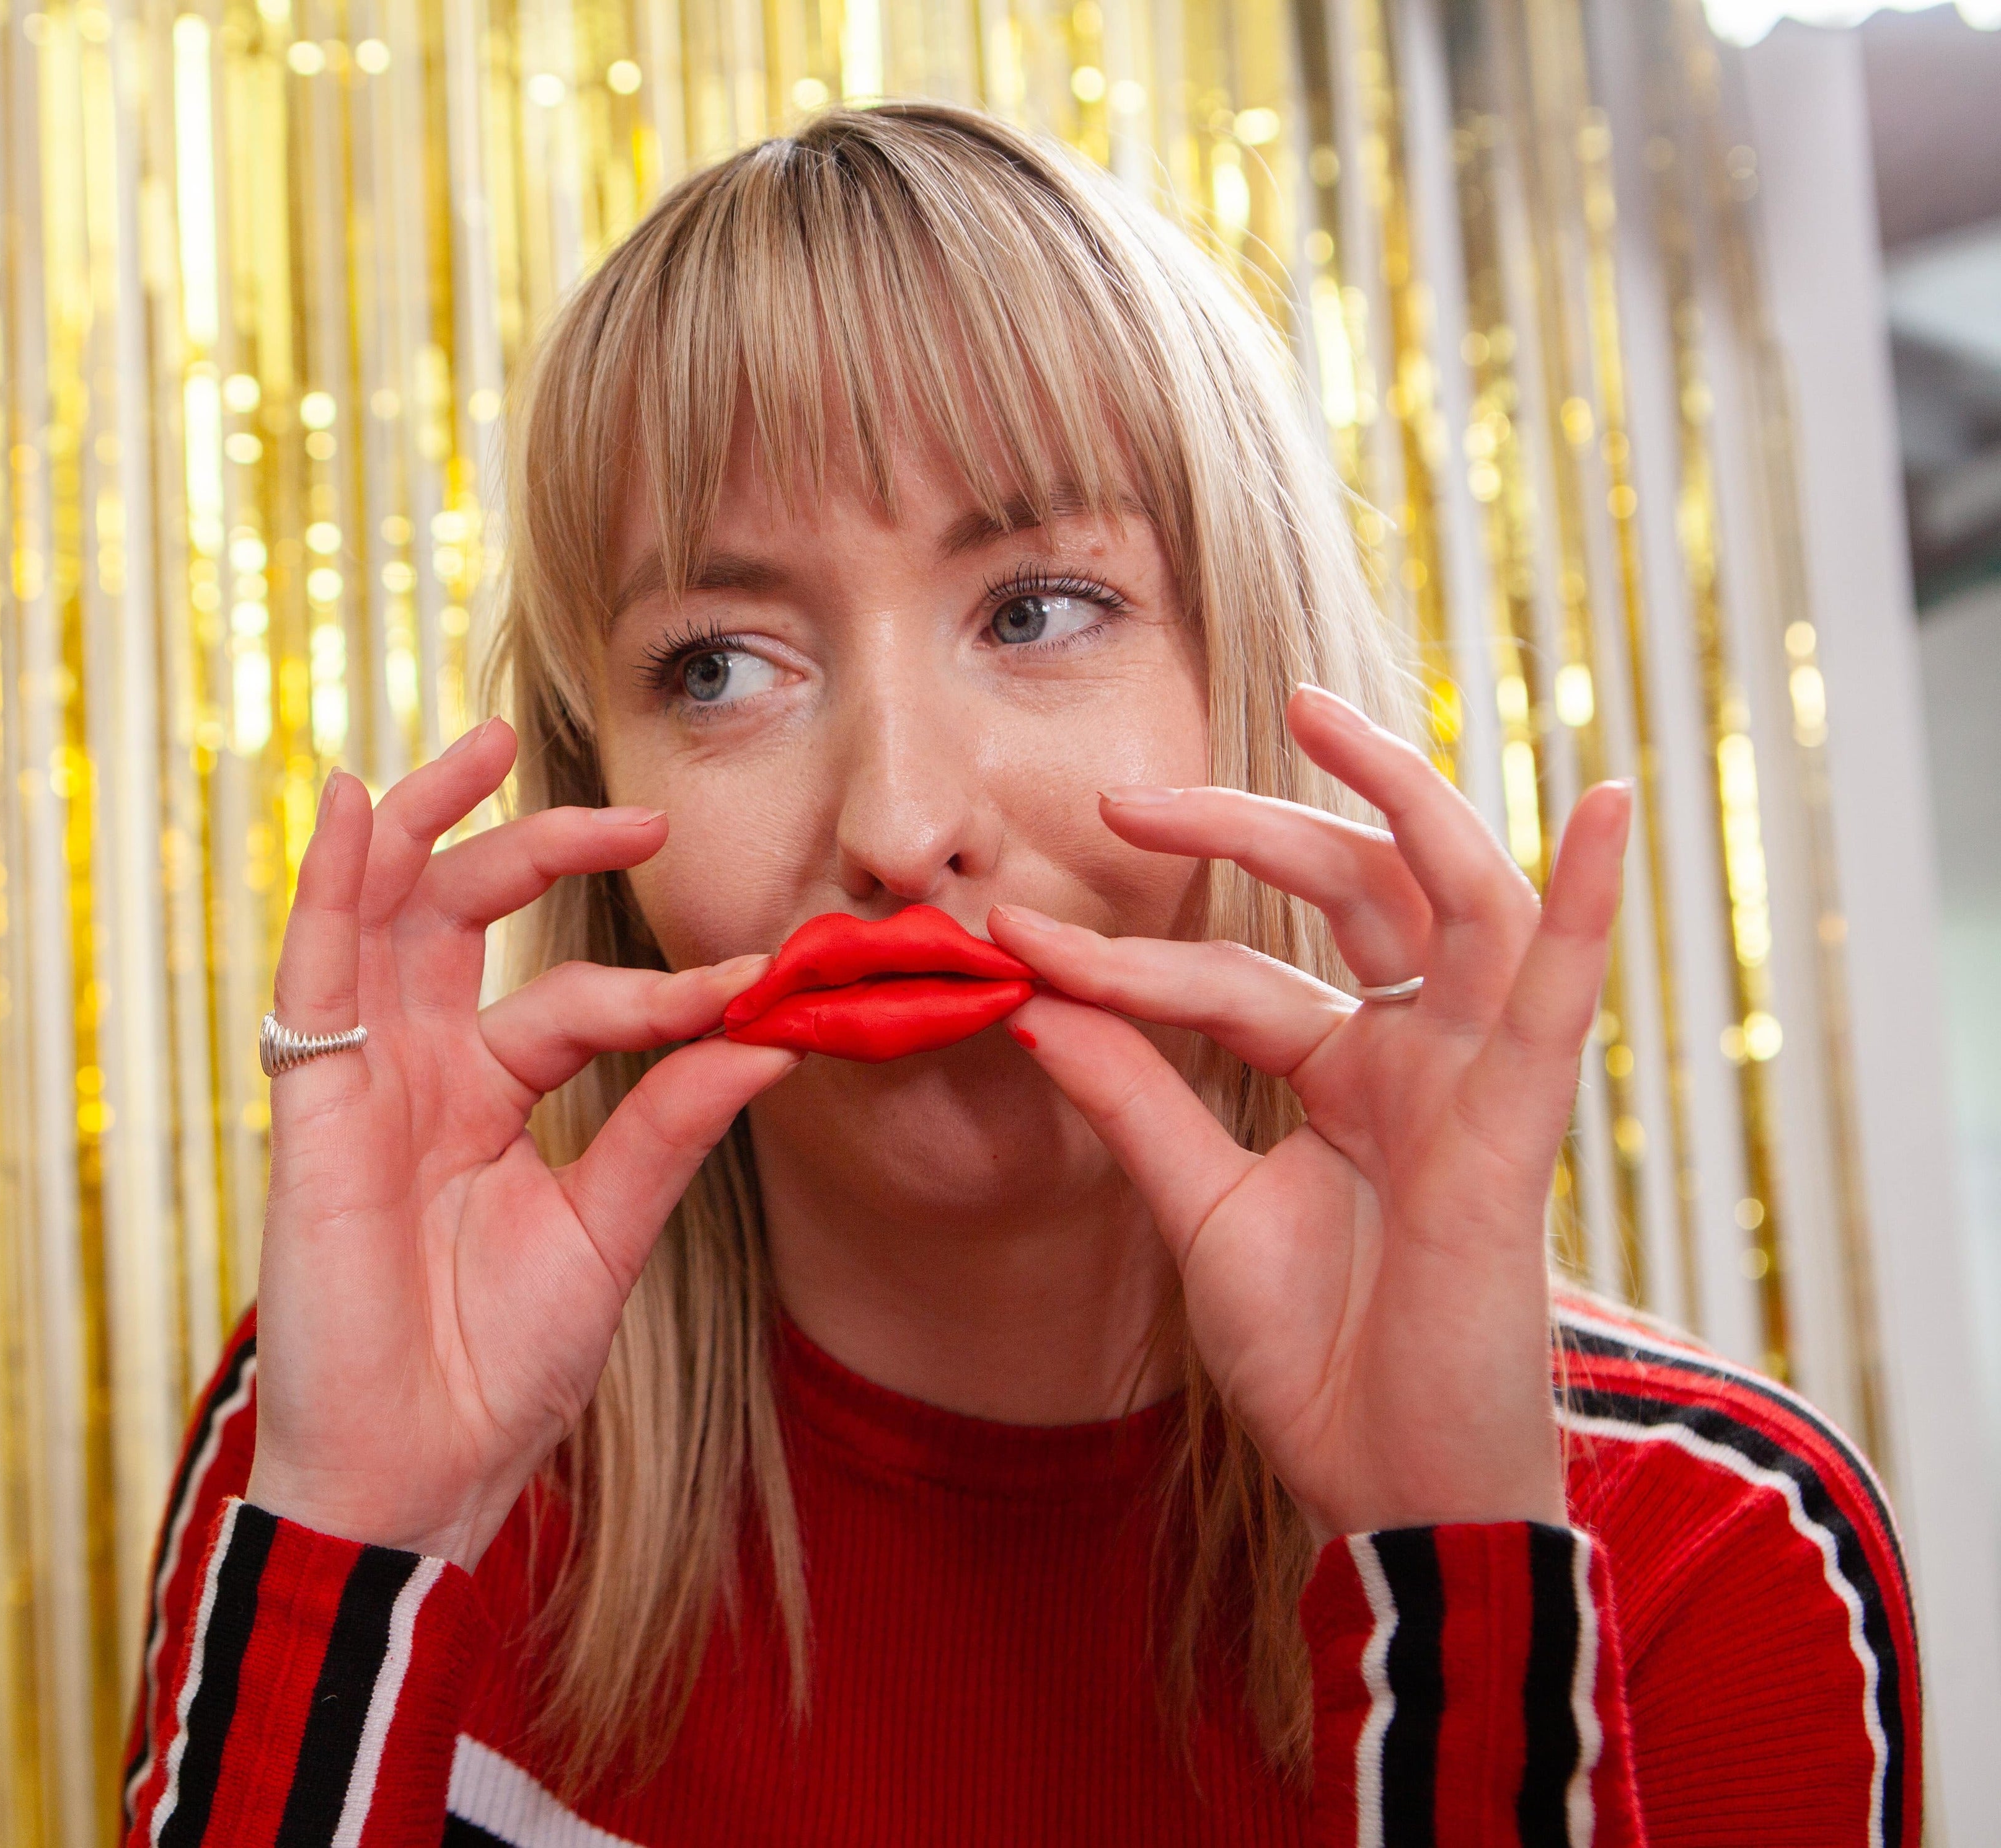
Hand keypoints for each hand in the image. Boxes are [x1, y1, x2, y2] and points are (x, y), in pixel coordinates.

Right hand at [245, 719, 801, 1567]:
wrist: (419, 1473)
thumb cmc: (497, 1371)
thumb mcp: (606, 1231)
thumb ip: (669, 1126)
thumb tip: (769, 1034)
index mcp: (488, 1099)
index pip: (576, 999)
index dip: (664, 985)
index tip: (761, 979)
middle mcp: (420, 1072)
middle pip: (463, 918)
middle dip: (538, 846)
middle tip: (639, 812)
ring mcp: (361, 1083)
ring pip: (381, 919)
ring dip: (422, 824)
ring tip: (479, 744)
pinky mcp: (310, 1109)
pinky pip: (313, 975)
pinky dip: (330, 886)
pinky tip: (359, 807)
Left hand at [989, 684, 1629, 1543]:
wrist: (1383, 1484)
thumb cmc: (1318, 1360)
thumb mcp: (1200, 1210)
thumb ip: (1135, 1100)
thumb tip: (1034, 1001)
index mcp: (1346, 1076)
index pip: (1228, 978)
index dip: (1119, 960)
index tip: (1011, 939)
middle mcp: (1416, 1058)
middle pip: (1343, 897)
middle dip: (1242, 831)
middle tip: (1126, 800)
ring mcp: (1473, 1081)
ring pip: (1453, 900)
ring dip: (1396, 800)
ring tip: (1320, 714)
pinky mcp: (1518, 1127)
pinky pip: (1567, 995)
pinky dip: (1593, 899)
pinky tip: (1612, 805)